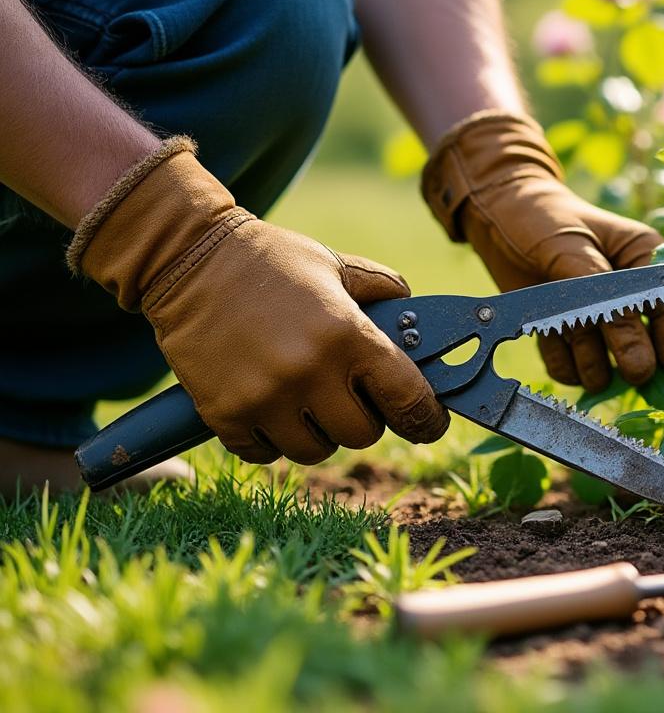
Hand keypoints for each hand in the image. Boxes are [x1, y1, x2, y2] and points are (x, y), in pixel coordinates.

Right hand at [70, 140, 448, 463]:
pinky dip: (270, 438)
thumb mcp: (336, 265)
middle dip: (361, 419)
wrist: (187, 258)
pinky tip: (266, 405)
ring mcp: (266, 397)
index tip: (426, 425)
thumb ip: (383, 291)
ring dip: (316, 432)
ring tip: (303, 399)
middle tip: (346, 396)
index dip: (425, 419)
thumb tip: (418, 321)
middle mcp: (310, 371)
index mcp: (348, 335)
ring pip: (315, 451)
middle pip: (362, 435)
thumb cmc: (271, 261)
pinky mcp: (225, 414)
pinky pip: (265, 454)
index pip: (408, 399)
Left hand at [421, 112, 663, 391]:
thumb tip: (639, 355)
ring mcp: (597, 322)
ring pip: (605, 369)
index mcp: (647, 262)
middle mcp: (628, 296)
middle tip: (617, 359)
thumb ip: (607, 303)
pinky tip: (546, 334)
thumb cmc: (543, 218)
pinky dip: (559, 360)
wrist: (498, 212)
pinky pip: (570, 370)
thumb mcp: (576, 252)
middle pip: (646, 351)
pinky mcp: (566, 337)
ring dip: (587, 361)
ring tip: (563, 329)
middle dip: (628, 357)